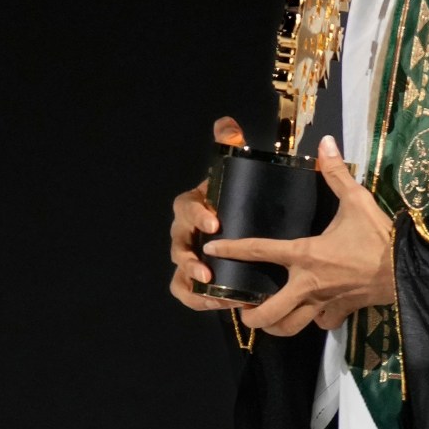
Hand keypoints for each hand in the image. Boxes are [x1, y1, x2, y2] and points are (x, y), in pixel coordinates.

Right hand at [168, 117, 249, 310]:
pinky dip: (200, 302)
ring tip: (213, 293)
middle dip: (189, 260)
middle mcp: (187, 232)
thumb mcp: (239, 171)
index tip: (215, 221)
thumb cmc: (240, 197)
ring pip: (179, 274)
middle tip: (207, 271)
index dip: (197, 214)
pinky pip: (187, 294)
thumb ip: (231, 145)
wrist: (250, 224)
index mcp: (195, 205)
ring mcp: (190, 258)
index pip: (186, 206)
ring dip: (192, 285)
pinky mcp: (197, 280)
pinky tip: (224, 304)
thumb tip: (225, 124)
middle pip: (178, 245)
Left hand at [202, 135, 395, 336]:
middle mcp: (307, 284)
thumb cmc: (379, 235)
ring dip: (276, 326)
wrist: (409, 269)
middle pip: (268, 312)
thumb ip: (336, 173)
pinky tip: (314, 312)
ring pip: (290, 327)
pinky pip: (321, 323)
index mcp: (304, 254)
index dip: (231, 249)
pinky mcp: (341, 312)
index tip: (211, 248)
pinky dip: (315, 320)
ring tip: (268, 319)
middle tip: (242, 307)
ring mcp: (324, 303)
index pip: (259, 250)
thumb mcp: (357, 200)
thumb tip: (326, 142)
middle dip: (249, 314)